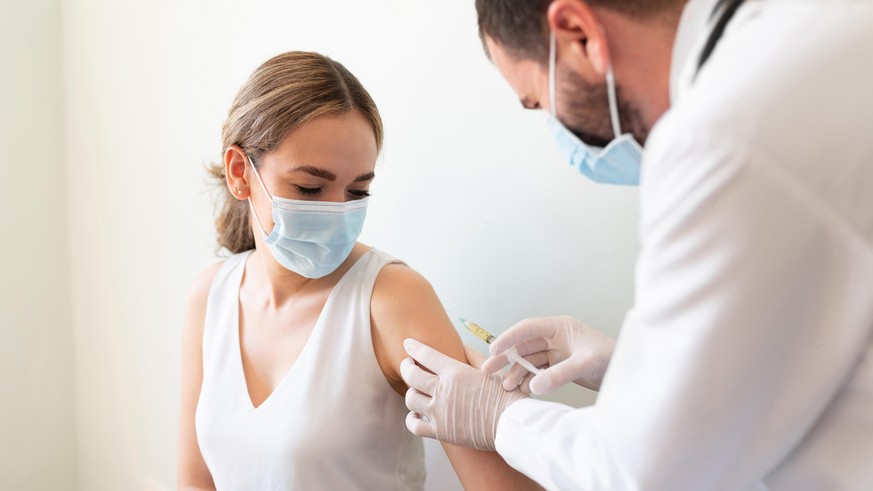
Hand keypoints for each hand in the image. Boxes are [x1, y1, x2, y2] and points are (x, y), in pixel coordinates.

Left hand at [400, 338, 526, 450]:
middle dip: (406, 367)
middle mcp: (443, 390)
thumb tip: (461, 346)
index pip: (425, 355)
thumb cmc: (504, 396)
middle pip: (411, 375)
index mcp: (455, 372)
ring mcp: (439, 412)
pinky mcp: (440, 431)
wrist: (511, 424)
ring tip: (417, 390)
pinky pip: (414, 424)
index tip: (408, 344)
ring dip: (412, 392)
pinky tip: (417, 413)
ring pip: (410, 398)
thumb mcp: (489, 370)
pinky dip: (412, 418)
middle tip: (408, 365)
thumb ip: (472, 356)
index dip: (413, 347)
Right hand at [481, 315, 615, 394]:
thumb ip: (560, 374)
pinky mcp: (560, 366)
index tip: (493, 350)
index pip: (528, 328)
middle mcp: (556, 337)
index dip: (509, 338)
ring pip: (529, 360)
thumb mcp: (586, 364)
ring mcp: (557, 352)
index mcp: (560, 327)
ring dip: (516, 373)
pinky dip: (529, 380)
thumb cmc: (613, 359)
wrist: (630, 372)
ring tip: (506, 388)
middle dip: (506, 358)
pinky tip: (522, 391)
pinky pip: (538, 372)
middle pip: (524, 345)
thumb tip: (533, 386)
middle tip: (488, 370)